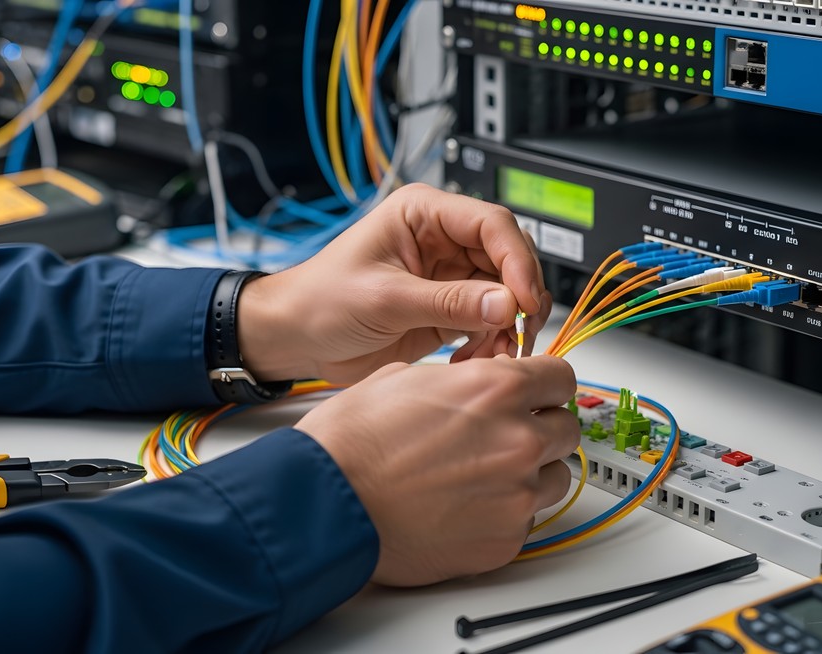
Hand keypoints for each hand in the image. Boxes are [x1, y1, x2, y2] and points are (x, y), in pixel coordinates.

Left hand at [237, 184, 551, 383]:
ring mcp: (448, 276)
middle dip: (520, 296)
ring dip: (509, 324)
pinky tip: (475, 360)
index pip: (491, 224)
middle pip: (508, 258)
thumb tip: (506, 304)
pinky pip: (489, 321)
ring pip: (505, 293)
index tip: (526, 299)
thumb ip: (448, 302)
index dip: (517, 259)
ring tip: (496, 353)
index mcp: (423, 214)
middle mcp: (442, 240)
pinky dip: (492, 342)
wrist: (296, 338)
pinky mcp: (448, 309)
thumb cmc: (321, 301)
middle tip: (521, 332)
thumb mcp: (384, 299)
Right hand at [295, 355, 578, 586]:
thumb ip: (462, 380)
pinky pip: (525, 522)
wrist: (325, 503)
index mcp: (496, 390)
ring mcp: (515, 495)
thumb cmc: (350, 443)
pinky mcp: (504, 541)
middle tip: (502, 435)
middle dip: (540, 428)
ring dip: (528, 473)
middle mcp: (516, 441)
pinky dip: (502, 513)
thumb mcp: (404, 378)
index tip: (533, 394)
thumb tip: (480, 383)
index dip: (543, 385)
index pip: (561, 378)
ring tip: (477, 476)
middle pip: (566, 429)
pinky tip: (461, 506)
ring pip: (553, 479)